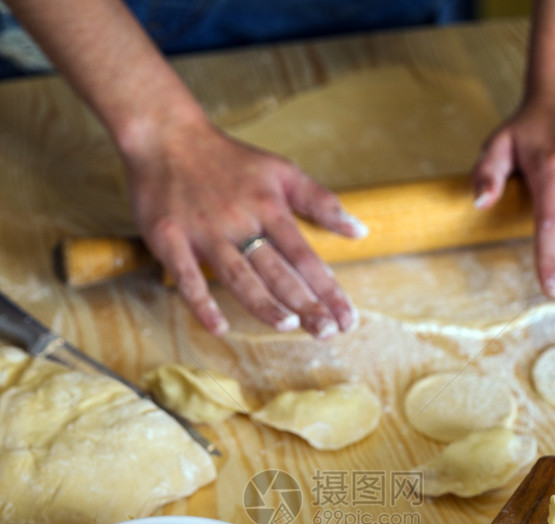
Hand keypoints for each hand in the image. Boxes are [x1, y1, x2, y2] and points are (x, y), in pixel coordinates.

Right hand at [121, 113, 364, 336]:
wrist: (166, 134)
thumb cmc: (228, 159)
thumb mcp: (281, 171)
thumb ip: (320, 202)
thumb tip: (361, 231)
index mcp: (269, 207)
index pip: (305, 256)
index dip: (328, 289)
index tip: (347, 319)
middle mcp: (240, 221)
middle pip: (277, 270)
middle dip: (305, 302)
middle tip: (327, 331)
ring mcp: (204, 232)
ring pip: (238, 275)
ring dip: (263, 302)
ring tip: (287, 325)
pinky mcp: (169, 237)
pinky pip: (186, 276)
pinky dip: (201, 303)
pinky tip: (218, 327)